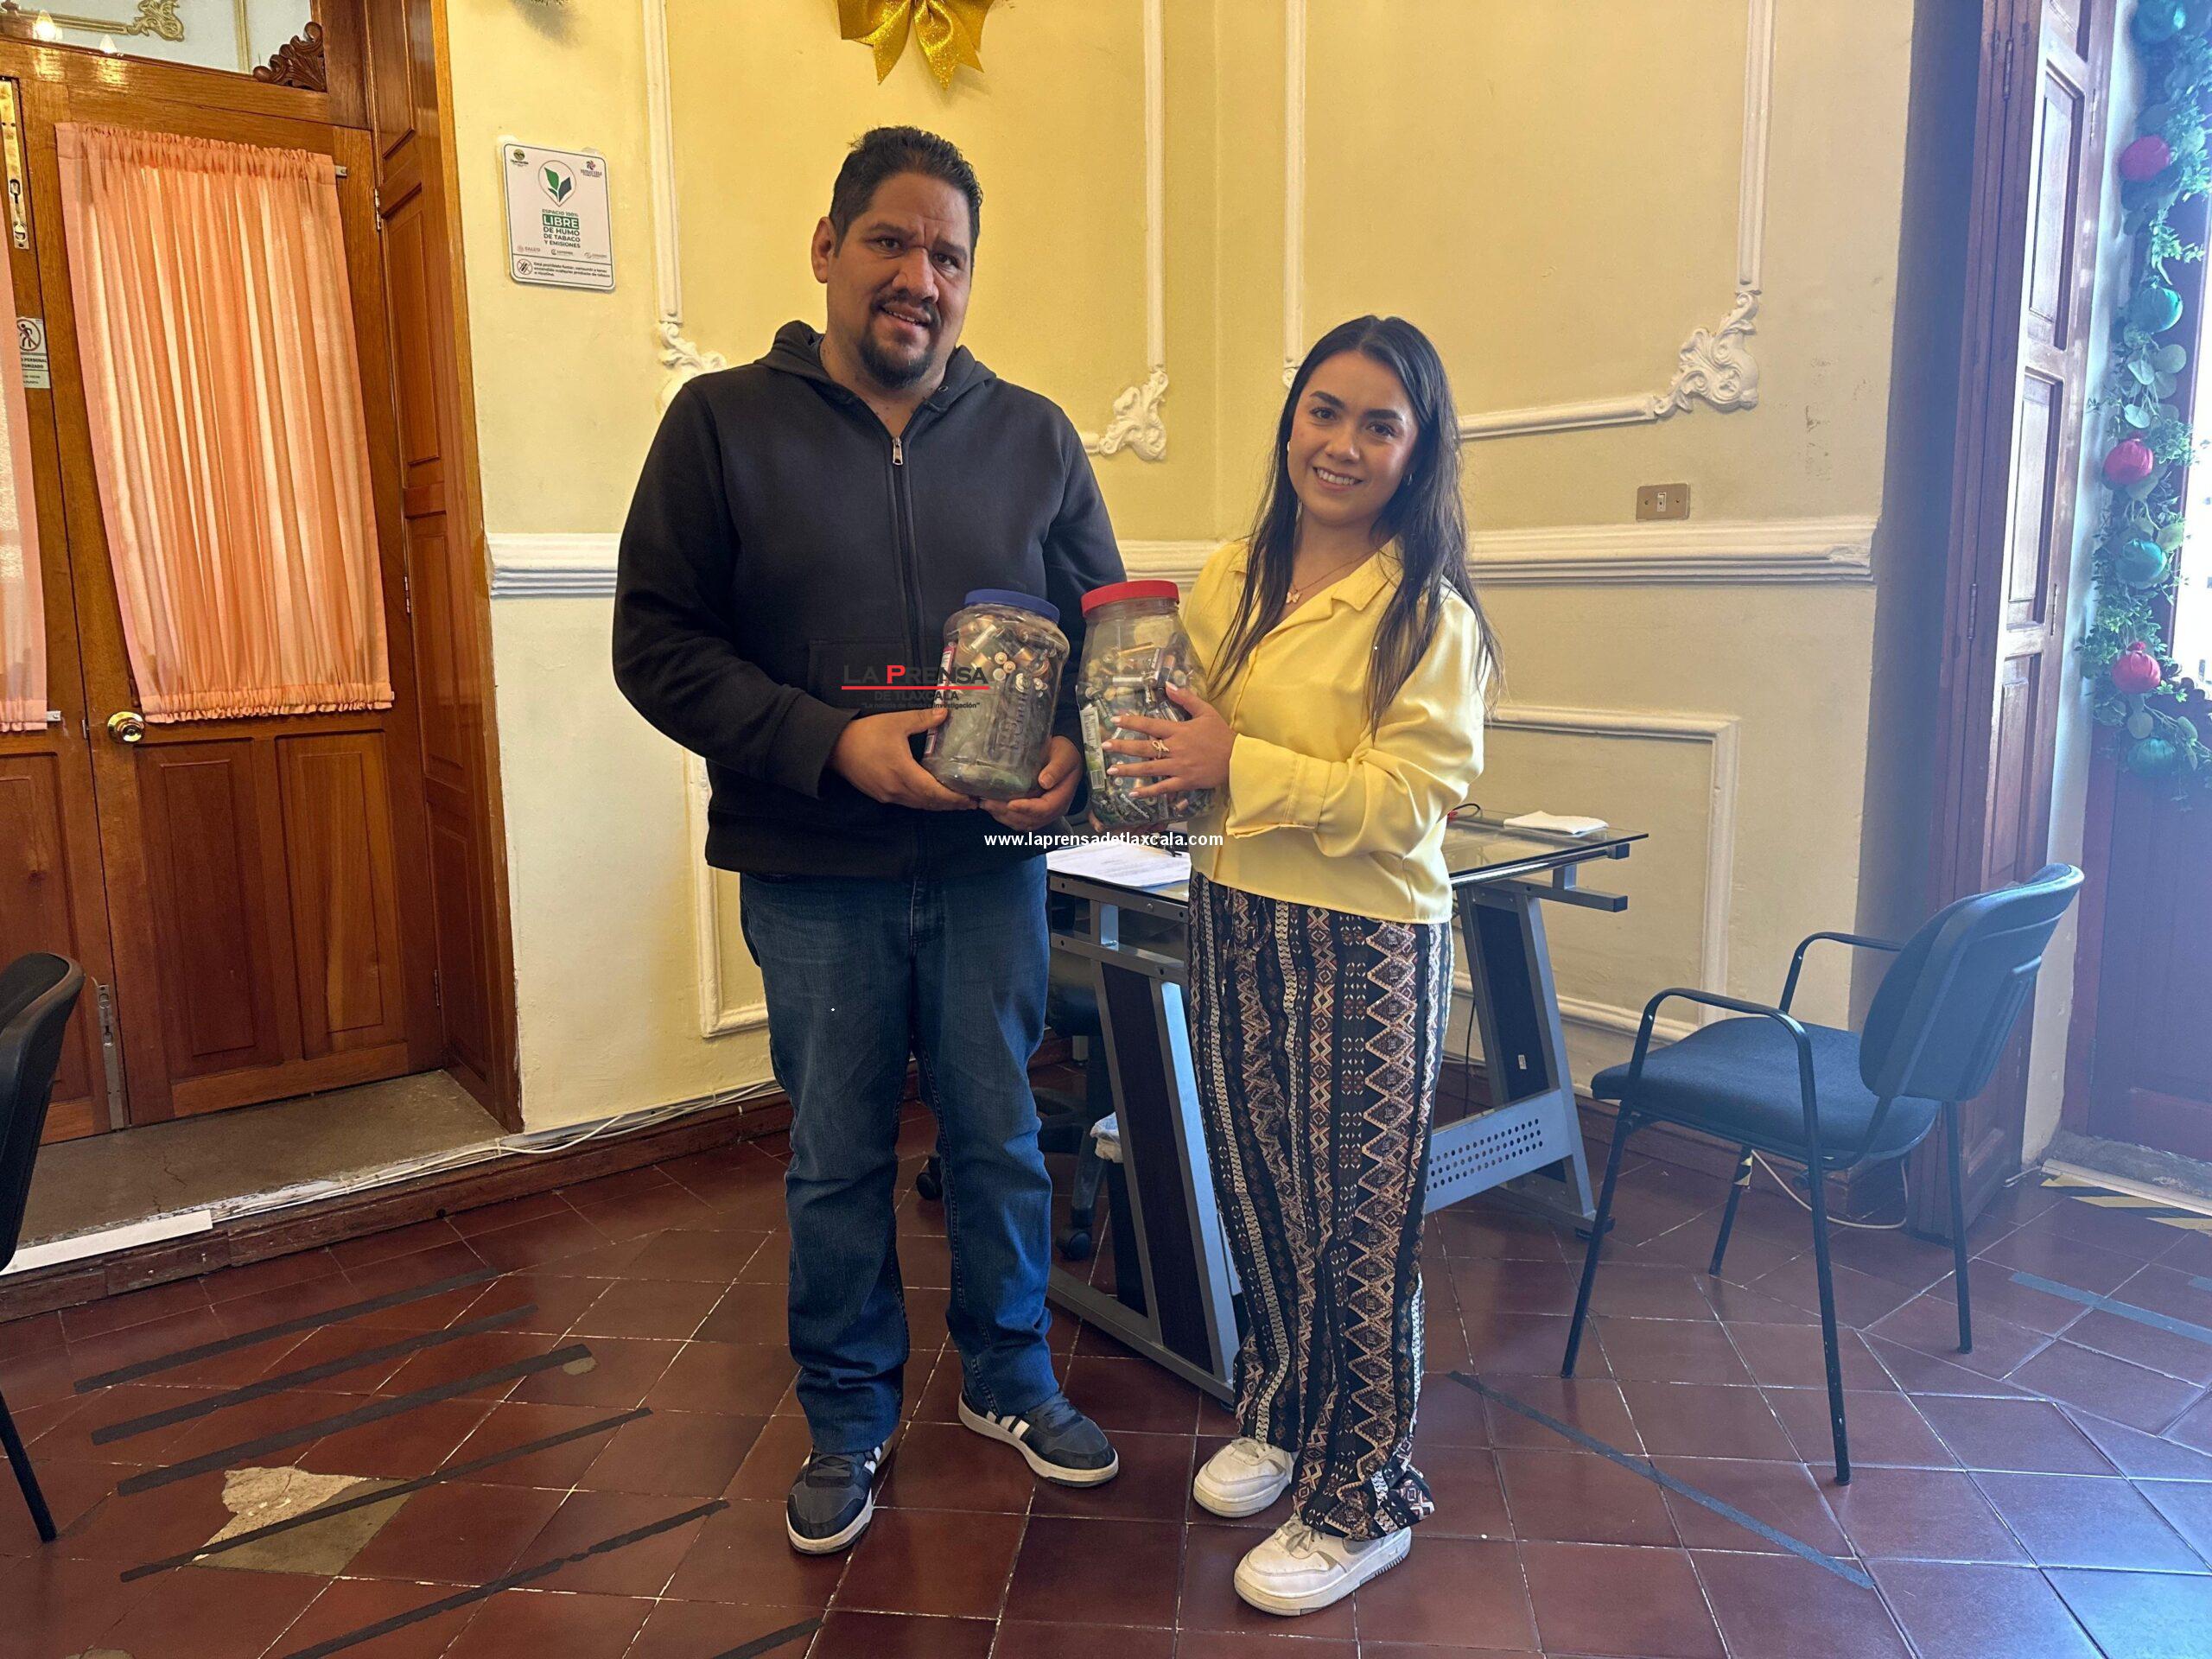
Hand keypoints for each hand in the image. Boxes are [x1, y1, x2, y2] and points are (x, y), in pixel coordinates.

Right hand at [828, 708, 976, 810]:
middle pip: (929, 803)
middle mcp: (897, 790)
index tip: (971, 799)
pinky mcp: (880, 795)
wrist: (834, 747)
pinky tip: (929, 795)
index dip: (954, 798)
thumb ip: (922, 719)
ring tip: (954, 801)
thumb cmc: (865, 734)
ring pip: (918, 805)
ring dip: (937, 805)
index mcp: (904, 773)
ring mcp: (887, 795)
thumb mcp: (896, 722)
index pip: (935, 793)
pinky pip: (907, 802)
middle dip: (950, 804)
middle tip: (969, 803)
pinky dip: (922, 802)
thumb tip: (945, 712)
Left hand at [984, 736, 1080, 830]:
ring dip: (1004, 817)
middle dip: (1008, 813)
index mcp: (1062, 797)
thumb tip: (1044, 781)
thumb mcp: (1064, 757)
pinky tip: (994, 809)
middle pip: (1031, 819)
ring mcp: (1045, 812)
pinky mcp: (1036, 811)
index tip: (1010, 803)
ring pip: (1024, 823)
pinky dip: (1007, 818)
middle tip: (989, 803)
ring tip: (987, 805)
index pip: (1044, 809)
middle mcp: (1054, 809)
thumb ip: (1056, 769)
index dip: (1027, 808)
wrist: (1067, 756)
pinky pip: (1021, 821)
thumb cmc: (1066, 754)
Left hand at [1102, 681, 1233, 798]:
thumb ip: (1186, 698)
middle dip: (1122, 746)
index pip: (1150, 725)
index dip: (1131, 722)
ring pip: (1149, 768)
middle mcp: (1175, 749)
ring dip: (1129, 770)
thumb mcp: (1206, 711)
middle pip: (1144, 747)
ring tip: (1111, 770)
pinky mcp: (1184, 782)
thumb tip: (1169, 684)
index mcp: (1179, 731)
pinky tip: (1133, 792)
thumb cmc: (1221, 735)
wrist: (1238, 759)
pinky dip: (1148, 791)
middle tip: (1104, 746)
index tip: (1115, 720)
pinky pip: (1163, 788)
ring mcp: (1179, 767)